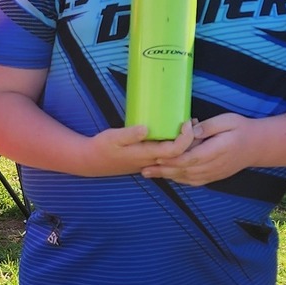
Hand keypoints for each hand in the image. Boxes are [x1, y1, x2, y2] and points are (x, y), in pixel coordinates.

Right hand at [71, 120, 194, 176]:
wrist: (92, 162)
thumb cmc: (102, 148)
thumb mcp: (112, 138)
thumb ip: (129, 134)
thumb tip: (145, 128)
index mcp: (146, 154)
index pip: (174, 150)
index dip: (185, 138)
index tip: (186, 122)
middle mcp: (152, 161)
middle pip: (180, 156)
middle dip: (191, 140)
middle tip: (193, 121)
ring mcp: (150, 163)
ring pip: (175, 157)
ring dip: (185, 143)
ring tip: (188, 125)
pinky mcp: (148, 160)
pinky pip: (168, 156)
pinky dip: (176, 145)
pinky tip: (175, 133)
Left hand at [142, 113, 256, 184]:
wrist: (256, 146)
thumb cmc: (241, 128)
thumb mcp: (227, 120)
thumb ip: (209, 126)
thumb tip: (191, 128)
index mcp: (217, 150)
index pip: (190, 157)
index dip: (173, 158)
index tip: (157, 154)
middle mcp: (213, 165)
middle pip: (184, 170)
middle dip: (162, 169)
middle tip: (143, 168)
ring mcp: (213, 173)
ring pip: (186, 177)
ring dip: (166, 176)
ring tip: (147, 173)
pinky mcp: (212, 177)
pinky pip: (193, 181)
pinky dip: (178, 179)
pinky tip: (165, 176)